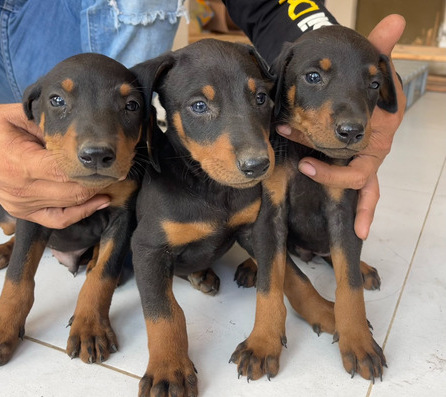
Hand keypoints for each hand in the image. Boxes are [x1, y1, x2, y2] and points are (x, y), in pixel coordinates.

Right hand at [0, 104, 109, 227]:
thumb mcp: (14, 116)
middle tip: (117, 170)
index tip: (111, 161)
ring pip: (69, 207)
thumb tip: (78, 130)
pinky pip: (56, 219)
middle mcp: (23, 189)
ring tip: (111, 183)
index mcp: (21, 163)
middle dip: (98, 183)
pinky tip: (96, 202)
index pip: (67, 172)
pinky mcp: (22, 211)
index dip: (93, 170)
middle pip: (73, 192)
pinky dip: (78, 213)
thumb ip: (47, 125)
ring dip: (93, 196)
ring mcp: (22, 204)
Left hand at [276, 14, 406, 238]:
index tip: (306, 163)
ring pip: (357, 189)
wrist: (354, 84)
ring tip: (339, 231)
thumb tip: (396, 20)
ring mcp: (361, 159)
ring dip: (340, 200)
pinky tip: (342, 222)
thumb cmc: (363, 80)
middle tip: (304, 174)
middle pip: (356, 180)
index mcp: (378, 135)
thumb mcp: (371, 66)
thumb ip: (381, 48)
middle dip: (331, 183)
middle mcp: (371, 152)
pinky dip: (351, 203)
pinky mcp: (348, 160)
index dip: (336, 170)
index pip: (363, 162)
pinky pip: (350, 186)